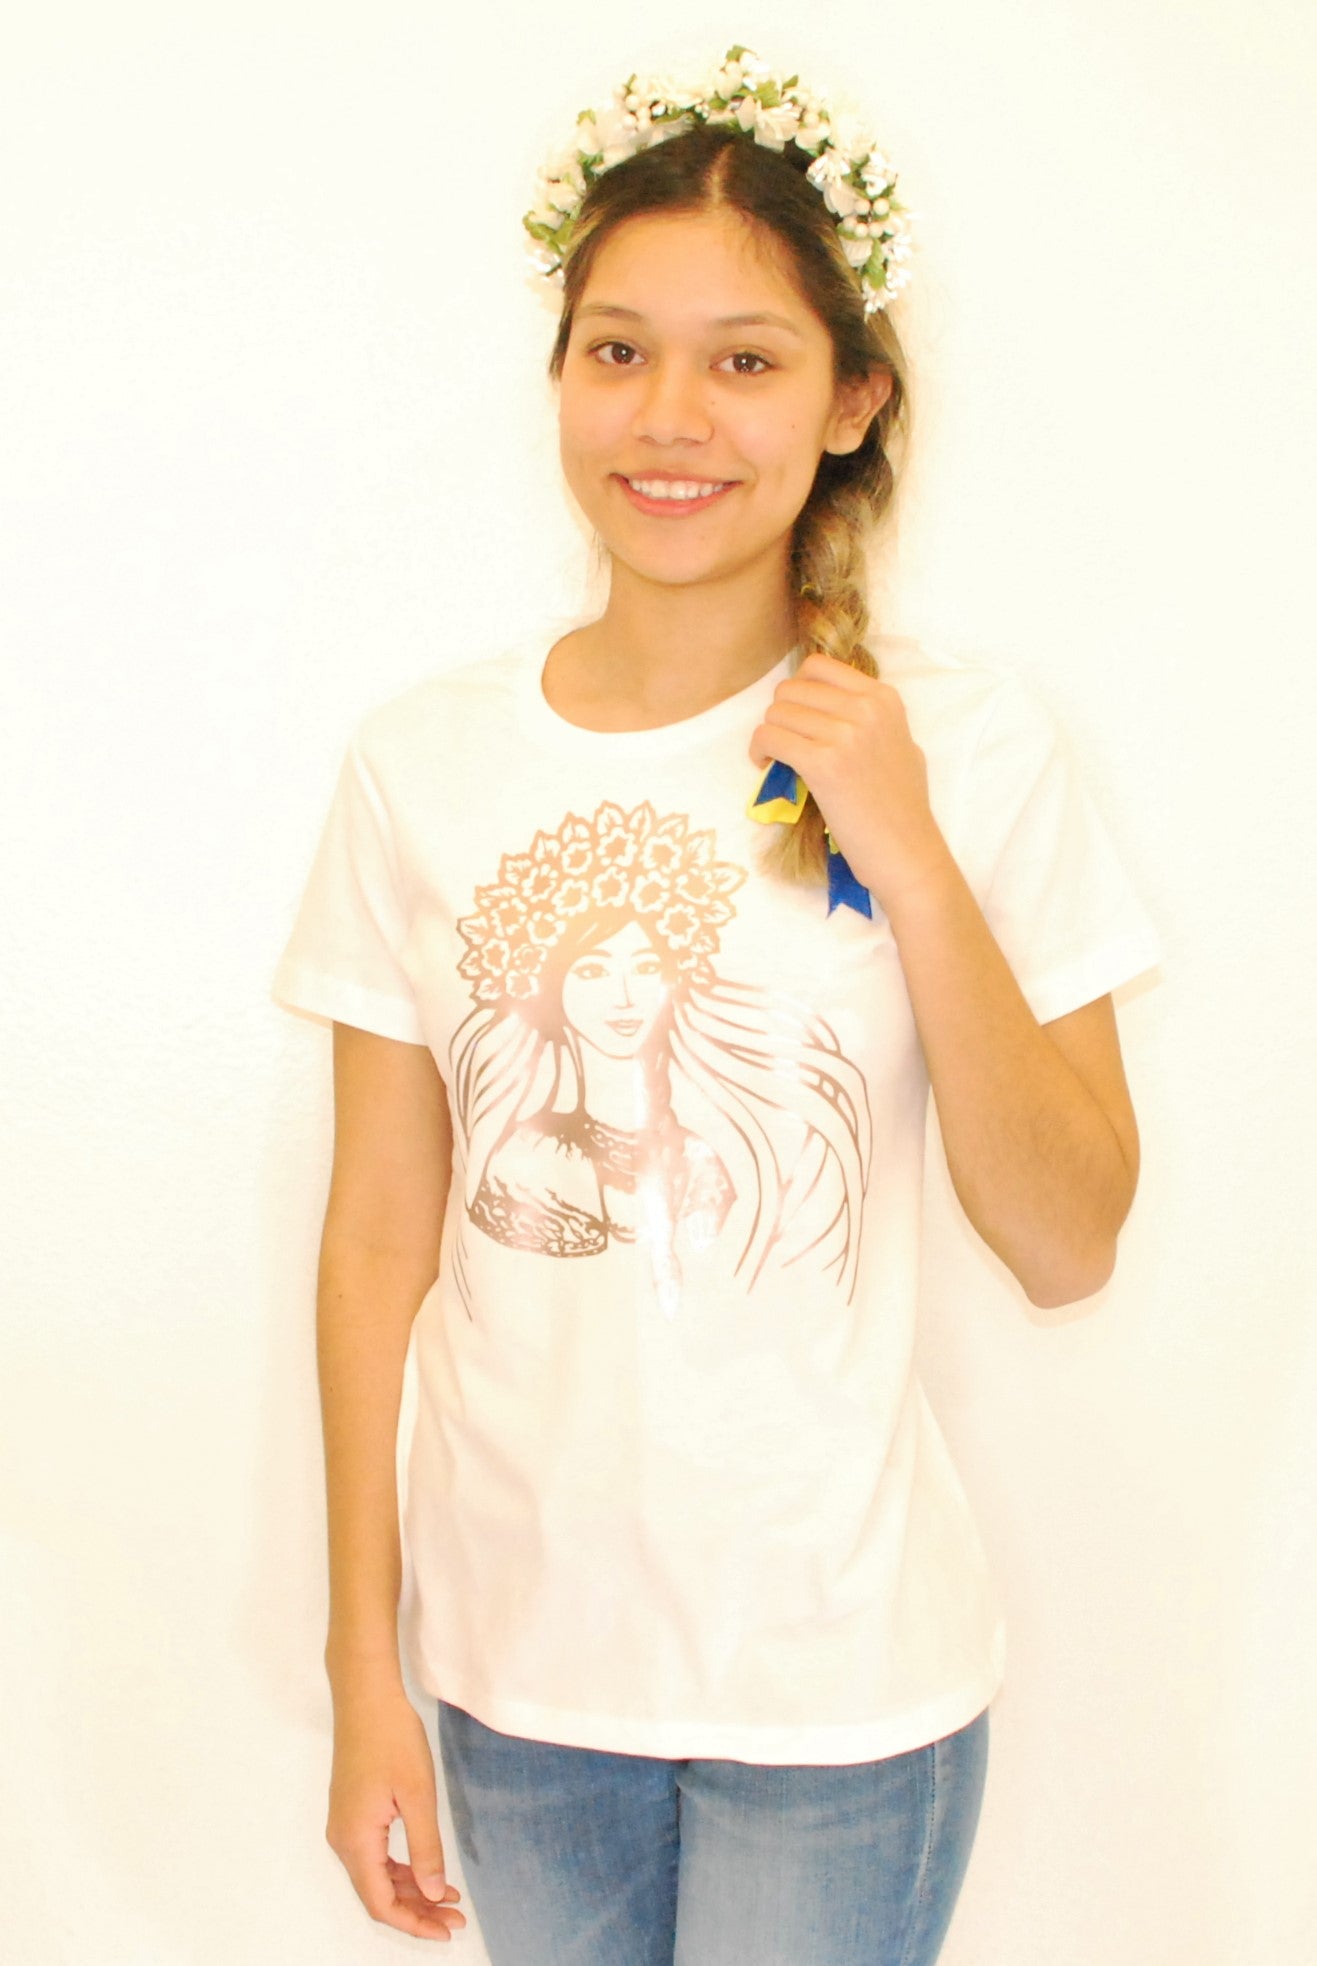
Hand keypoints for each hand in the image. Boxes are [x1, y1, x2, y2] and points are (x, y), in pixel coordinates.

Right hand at [326, 1679, 466, 1942]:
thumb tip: (434, 1894)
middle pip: (378, 1894)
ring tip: (449, 1897)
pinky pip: (375, 1855)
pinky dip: (401, 1868)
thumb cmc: (392, 1738)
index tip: (445, 1930)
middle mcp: (344, 1840)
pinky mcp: (353, 1813)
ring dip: (411, 1890)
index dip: (414, 1923)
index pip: (381, 1903)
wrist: (367, 1696)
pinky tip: (427, 1869)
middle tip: (455, 1918)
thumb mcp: (418, 1795)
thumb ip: (426, 1848)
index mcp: (355, 1840)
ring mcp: (345, 1826)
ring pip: (377, 1876)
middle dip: (417, 1910)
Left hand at [749, 651, 954, 915]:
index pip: (818, 666)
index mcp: (884, 698)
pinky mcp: (823, 764)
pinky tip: (767, 766)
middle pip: (791, 689)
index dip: (798, 691)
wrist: (907, 852)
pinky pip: (770, 738)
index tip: (799, 717)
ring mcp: (845, 734)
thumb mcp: (899, 744)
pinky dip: (760, 751)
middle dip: (780, 715)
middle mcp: (866, 708)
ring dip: (769, 736)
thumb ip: (868, 719)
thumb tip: (829, 706)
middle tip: (785, 743)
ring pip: (776, 713)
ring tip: (776, 759)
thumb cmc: (902, 808)